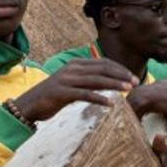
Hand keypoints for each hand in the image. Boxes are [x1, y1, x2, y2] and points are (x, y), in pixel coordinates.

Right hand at [14, 58, 136, 122]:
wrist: (29, 104)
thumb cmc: (53, 96)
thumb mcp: (71, 83)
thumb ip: (87, 80)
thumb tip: (107, 82)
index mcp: (76, 64)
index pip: (103, 63)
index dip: (120, 69)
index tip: (133, 76)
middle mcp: (72, 69)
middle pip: (102, 69)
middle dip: (121, 75)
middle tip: (136, 82)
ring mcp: (66, 80)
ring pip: (96, 80)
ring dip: (114, 84)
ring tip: (128, 90)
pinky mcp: (62, 92)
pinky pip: (84, 94)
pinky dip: (98, 97)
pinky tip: (110, 103)